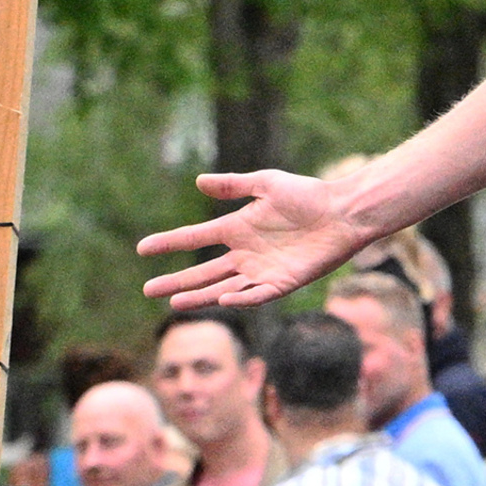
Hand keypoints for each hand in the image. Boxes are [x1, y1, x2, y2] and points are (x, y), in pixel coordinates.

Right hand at [138, 166, 383, 308]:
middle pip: (204, 272)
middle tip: (147, 290)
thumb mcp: (266, 183)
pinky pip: (259, 295)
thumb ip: (234, 186)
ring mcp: (264, 271)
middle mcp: (246, 254)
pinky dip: (242, 299)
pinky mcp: (285, 283)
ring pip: (224, 289)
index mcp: (237, 229)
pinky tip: (223, 300)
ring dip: (201, 297)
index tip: (142, 248)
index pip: (195, 238)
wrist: (344, 212)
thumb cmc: (308, 195)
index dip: (169, 243)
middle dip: (176, 281)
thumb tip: (199, 182)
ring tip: (174, 303)